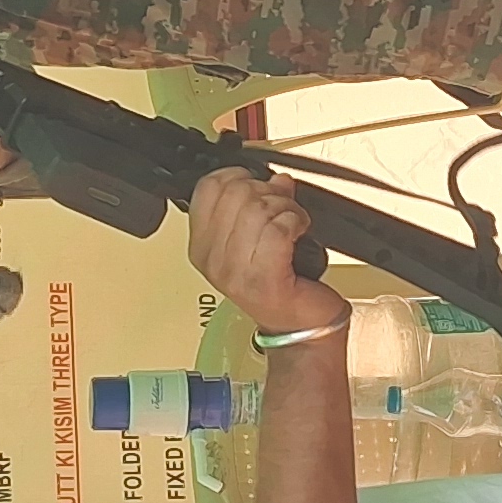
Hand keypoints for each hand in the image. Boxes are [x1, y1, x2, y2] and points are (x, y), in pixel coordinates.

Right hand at [187, 170, 350, 338]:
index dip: (239, 176)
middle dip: (267, 192)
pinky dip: (296, 223)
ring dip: (286, 209)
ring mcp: (235, 272)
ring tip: (293, 224)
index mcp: (202, 247)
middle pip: (235, 193)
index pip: (209, 187)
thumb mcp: (256, 237)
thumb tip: (275, 179)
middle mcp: (213, 260)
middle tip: (281, 209)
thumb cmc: (279, 286)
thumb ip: (256, 203)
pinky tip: (299, 233)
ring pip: (258, 209)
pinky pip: (278, 229)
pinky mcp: (263, 279)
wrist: (299, 325)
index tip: (257, 187)